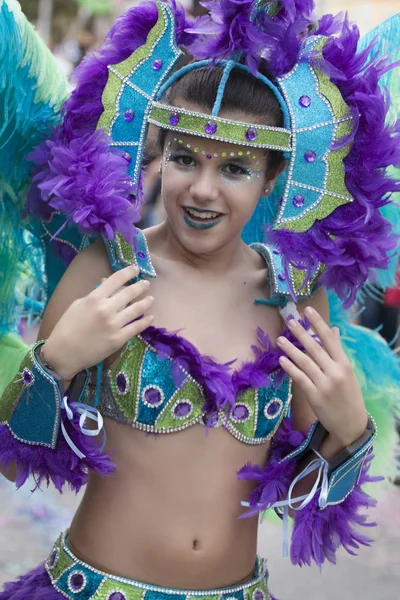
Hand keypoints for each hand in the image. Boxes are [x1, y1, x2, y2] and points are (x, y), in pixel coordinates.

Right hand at [42, 266, 153, 379]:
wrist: (64, 353)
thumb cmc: (66, 327)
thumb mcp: (77, 305)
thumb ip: (94, 293)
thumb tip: (107, 282)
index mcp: (94, 298)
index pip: (116, 279)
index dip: (128, 272)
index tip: (135, 269)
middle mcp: (106, 309)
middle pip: (129, 292)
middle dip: (140, 286)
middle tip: (147, 283)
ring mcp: (114, 325)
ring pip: (137, 309)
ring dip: (146, 302)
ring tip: (151, 298)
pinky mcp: (119, 339)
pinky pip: (137, 327)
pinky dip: (146, 321)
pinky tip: (150, 317)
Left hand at [276, 306, 367, 447]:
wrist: (351, 423)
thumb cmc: (348, 395)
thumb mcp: (347, 371)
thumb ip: (338, 351)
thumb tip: (334, 329)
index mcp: (344, 364)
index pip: (330, 339)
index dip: (318, 323)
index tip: (308, 310)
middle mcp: (335, 372)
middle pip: (316, 348)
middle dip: (302, 333)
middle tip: (289, 321)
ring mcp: (324, 384)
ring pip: (305, 362)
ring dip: (291, 349)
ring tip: (279, 339)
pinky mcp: (315, 396)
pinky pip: (300, 378)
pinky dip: (291, 368)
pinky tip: (282, 359)